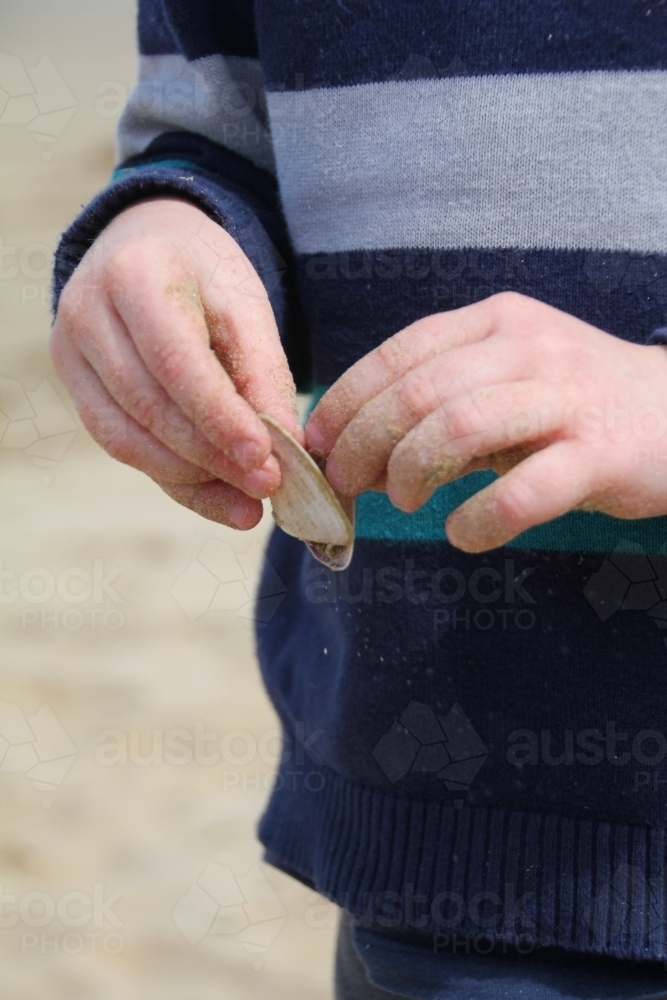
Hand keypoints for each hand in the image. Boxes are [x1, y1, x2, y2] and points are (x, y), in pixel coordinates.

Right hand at [51, 197, 300, 528]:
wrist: (149, 247)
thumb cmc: (205, 277)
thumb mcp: (246, 308)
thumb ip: (264, 375)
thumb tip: (283, 451)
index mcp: (137, 273)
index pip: (175, 361)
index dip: (218, 417)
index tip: (263, 458)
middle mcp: (88, 311)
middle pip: (148, 405)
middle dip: (211, 456)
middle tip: (266, 486)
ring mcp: (69, 351)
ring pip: (126, 437)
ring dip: (192, 478)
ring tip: (247, 500)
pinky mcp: (72, 385)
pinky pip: (119, 446)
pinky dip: (171, 478)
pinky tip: (216, 494)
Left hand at [305, 292, 666, 551]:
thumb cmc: (571, 405)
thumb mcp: (502, 384)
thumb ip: (434, 409)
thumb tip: (354, 457)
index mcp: (496, 320)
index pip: (399, 353)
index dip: (345, 401)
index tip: (314, 444)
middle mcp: (527, 347)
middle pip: (418, 391)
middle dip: (362, 443)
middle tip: (344, 484)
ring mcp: (565, 397)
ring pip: (458, 427)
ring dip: (410, 472)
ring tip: (401, 503)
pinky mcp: (599, 454)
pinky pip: (520, 493)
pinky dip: (476, 522)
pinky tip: (462, 535)